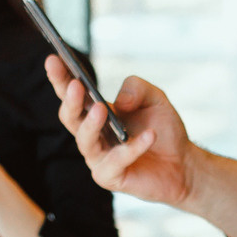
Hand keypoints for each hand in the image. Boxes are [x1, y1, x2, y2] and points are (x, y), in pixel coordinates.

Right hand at [46, 56, 194, 207]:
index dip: (60, 77)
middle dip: (70, 100)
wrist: (183, 163)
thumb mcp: (155, 98)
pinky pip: (116, 162)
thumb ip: (137, 88)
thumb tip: (119, 101)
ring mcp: (98, 157)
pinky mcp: (110, 177)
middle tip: (75, 85)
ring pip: (85, 141)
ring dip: (91, 124)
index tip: (53, 59)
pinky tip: (149, 136)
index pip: (71, 93)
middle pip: (70, 117)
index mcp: (94, 112)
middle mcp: (91, 134)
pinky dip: (132, 148)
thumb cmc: (163, 128)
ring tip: (102, 108)